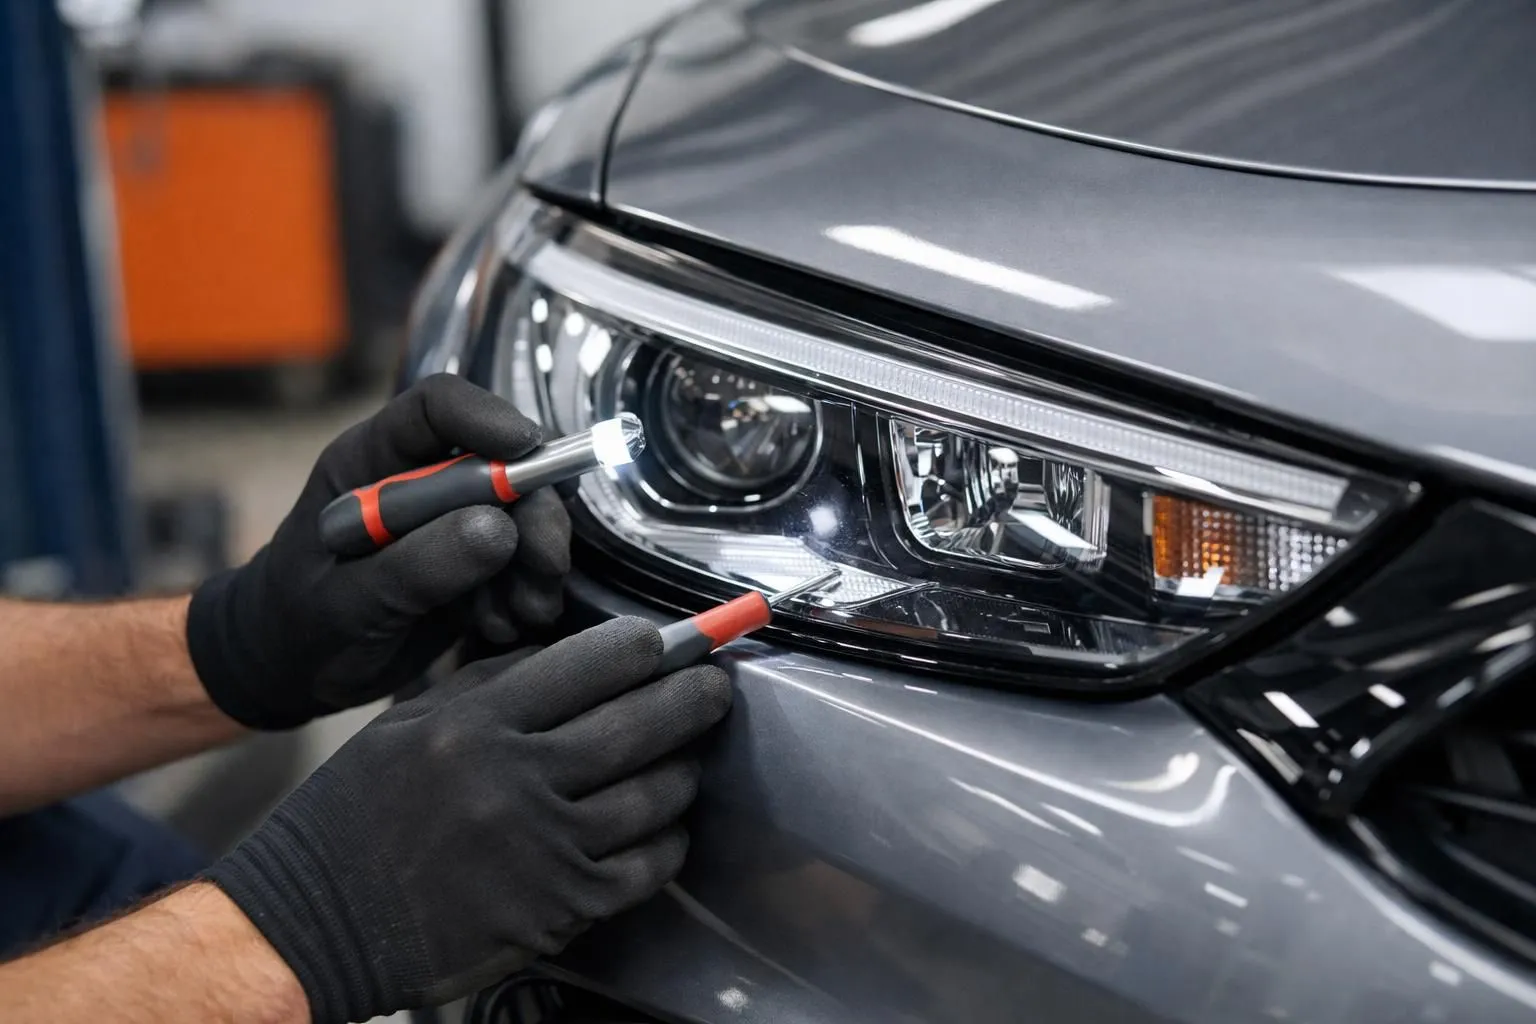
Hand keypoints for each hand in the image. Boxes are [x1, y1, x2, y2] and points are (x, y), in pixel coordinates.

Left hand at [186, 374, 570, 729]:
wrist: (290, 669)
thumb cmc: (300, 626)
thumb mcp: (350, 603)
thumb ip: (417, 565)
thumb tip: (499, 528)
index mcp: (372, 461)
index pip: (436, 408)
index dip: (488, 418)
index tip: (530, 452)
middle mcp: (419, 478)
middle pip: (501, 464)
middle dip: (535, 514)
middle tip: (548, 568)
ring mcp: (449, 519)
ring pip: (522, 515)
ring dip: (535, 566)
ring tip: (519, 616)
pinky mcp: (472, 559)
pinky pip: (521, 561)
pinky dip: (525, 594)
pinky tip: (502, 627)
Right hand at [205, 617, 730, 1022]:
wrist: (315, 922)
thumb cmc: (359, 815)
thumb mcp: (410, 724)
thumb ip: (493, 687)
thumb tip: (578, 656)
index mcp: (475, 723)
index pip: (594, 662)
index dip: (648, 647)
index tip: (669, 644)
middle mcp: (515, 780)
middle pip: (642, 722)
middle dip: (695, 697)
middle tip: (715, 687)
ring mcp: (542, 849)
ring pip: (656, 794)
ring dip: (684, 769)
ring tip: (688, 756)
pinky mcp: (558, 909)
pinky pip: (646, 865)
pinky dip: (668, 839)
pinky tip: (665, 825)